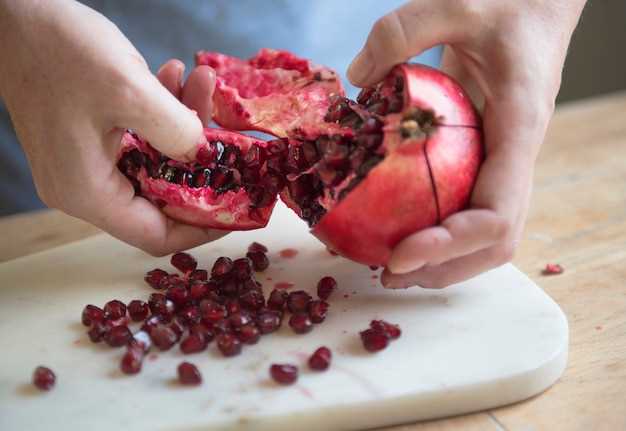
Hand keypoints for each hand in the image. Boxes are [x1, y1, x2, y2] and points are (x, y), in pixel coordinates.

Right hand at [0, 0, 223, 254]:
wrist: (12, 14)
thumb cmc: (60, 51)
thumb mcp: (129, 92)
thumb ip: (177, 132)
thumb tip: (204, 155)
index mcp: (89, 193)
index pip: (157, 235)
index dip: (202, 227)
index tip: (238, 205)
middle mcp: (84, 188)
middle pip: (161, 197)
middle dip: (200, 163)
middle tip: (227, 131)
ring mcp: (84, 164)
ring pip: (154, 162)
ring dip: (183, 126)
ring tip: (201, 83)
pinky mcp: (87, 139)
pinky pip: (137, 139)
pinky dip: (161, 114)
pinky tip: (174, 76)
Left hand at [347, 0, 585, 287]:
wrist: (536, 2)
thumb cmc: (507, 1)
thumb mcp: (456, 2)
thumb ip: (402, 32)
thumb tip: (356, 80)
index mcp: (519, 127)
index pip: (497, 212)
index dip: (450, 245)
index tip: (400, 255)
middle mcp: (517, 155)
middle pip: (496, 240)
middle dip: (445, 268)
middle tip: (388, 273)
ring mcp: (503, 160)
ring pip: (486, 233)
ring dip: (442, 260)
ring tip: (391, 266)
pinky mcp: (485, 156)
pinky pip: (468, 207)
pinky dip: (438, 229)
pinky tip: (399, 226)